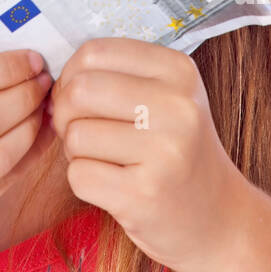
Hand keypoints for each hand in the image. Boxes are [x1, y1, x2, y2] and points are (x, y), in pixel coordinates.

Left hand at [47, 37, 246, 271]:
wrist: (219, 219)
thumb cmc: (178, 151)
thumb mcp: (168, 97)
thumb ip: (116, 75)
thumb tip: (51, 81)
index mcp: (179, 71)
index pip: (95, 52)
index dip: (72, 74)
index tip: (79, 96)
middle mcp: (178, 107)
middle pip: (79, 90)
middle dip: (65, 112)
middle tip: (81, 130)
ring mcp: (164, 153)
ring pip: (76, 135)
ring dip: (75, 151)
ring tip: (104, 159)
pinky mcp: (145, 195)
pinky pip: (79, 175)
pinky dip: (84, 181)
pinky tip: (112, 184)